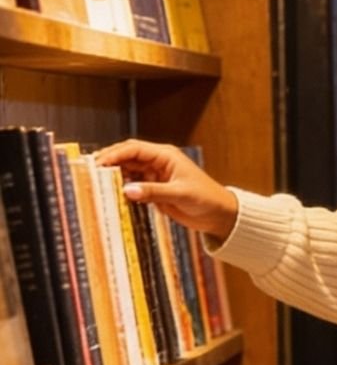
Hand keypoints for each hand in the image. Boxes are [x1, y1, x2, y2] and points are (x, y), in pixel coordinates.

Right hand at [93, 139, 237, 243]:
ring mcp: (155, 177)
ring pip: (128, 172)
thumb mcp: (180, 195)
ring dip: (114, 177)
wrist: (220, 216)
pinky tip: (111, 196)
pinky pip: (134, 187)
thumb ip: (154, 192)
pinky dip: (122, 190)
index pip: (134, 149)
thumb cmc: (206, 199)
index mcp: (165, 155)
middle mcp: (158, 163)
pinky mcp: (155, 191)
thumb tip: (128, 190)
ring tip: (95, 185)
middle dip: (109, 163)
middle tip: (89, 172)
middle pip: (127, 158)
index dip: (114, 154)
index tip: (98, 164)